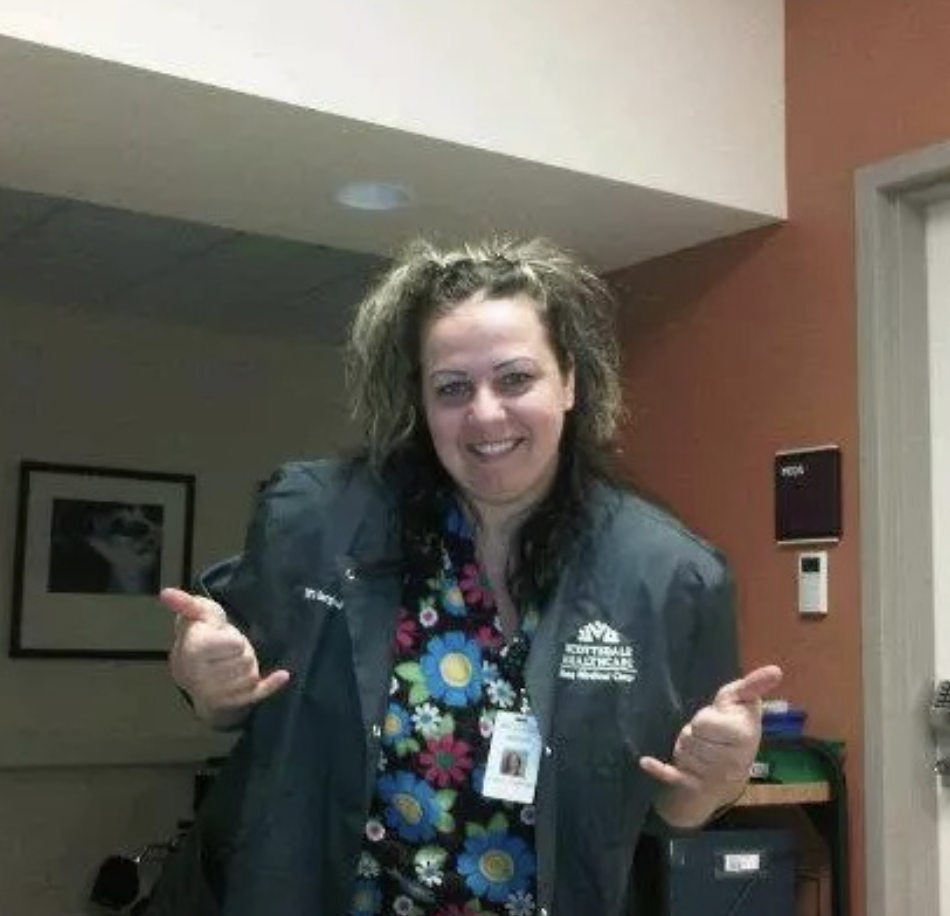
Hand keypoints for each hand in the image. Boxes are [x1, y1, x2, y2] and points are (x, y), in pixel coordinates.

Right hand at [162, 587, 289, 723]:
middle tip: (226, 652)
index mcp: (191, 654)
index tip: (219, 638)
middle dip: (241, 652)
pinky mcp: (227, 705)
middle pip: (245, 660)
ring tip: (231, 663)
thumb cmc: (199, 634)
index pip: (235, 645)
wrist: (193, 669)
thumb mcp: (197, 615)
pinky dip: (270, 685)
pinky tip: (283, 675)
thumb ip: (186, 603)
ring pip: (251, 675)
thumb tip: (166, 592)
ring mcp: (212, 694)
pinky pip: (255, 695)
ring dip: (247, 666)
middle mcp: (198, 678)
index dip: (233, 638)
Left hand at [640, 665, 782, 815]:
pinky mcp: (694, 787)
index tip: (716, 722)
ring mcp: (713, 777)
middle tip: (707, 737)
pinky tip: (645, 762)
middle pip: (690, 737)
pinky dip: (659, 769)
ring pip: (681, 751)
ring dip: (684, 747)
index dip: (705, 719)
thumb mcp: (742, 704)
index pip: (704, 723)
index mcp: (745, 738)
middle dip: (694, 733)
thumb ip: (751, 686)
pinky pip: (672, 776)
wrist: (729, 777)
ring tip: (700, 750)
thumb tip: (775, 670)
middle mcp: (732, 762)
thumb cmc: (734, 730)